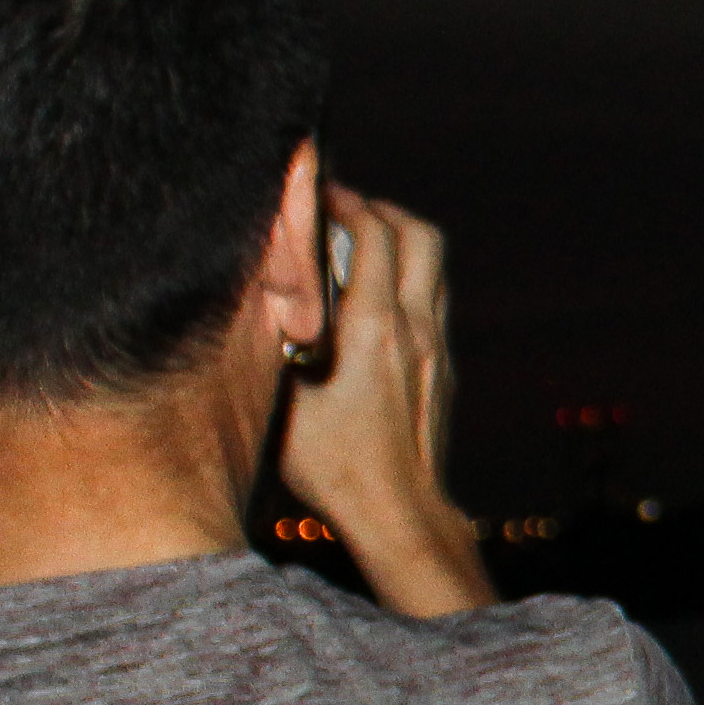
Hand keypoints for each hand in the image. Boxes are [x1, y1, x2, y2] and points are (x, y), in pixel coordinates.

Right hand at [277, 185, 490, 617]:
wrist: (399, 512)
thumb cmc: (333, 465)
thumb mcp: (282, 399)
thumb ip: (272, 339)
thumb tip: (260, 292)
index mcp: (374, 326)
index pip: (375, 232)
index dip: (348, 201)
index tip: (320, 192)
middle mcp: (415, 328)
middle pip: (420, 236)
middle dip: (383, 210)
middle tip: (347, 208)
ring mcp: (437, 349)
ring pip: (434, 268)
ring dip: (402, 243)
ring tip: (361, 245)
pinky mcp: (443, 371)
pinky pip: (435, 303)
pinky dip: (409, 281)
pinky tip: (375, 302)